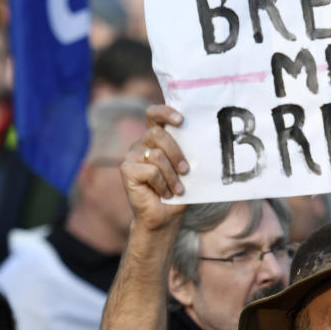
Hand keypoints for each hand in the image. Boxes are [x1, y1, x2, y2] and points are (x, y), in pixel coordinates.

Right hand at [121, 105, 189, 230]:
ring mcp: (131, 156)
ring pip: (157, 155)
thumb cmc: (179, 191)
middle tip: (186, 170)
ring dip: (172, 176)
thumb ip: (188, 152)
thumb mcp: (187, 169)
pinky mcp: (126, 170)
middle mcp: (141, 143)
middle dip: (176, 153)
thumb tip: (204, 141)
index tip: (181, 120)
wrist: (165, 217)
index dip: (165, 112)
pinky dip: (163, 185)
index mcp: (155, 139)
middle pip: (158, 134)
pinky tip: (165, 194)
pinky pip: (151, 171)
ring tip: (177, 189)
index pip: (154, 114)